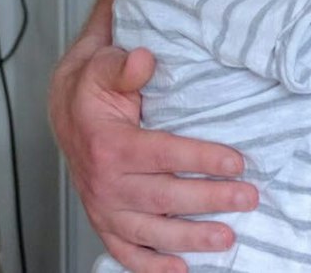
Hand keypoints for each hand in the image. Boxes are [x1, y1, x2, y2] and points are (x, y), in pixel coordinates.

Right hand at [48, 36, 254, 272]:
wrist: (62, 108)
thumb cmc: (91, 87)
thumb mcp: (103, 65)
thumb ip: (124, 66)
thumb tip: (144, 59)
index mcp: (109, 144)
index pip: (163, 155)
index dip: (202, 159)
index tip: (238, 163)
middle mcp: (104, 181)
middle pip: (164, 197)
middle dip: (210, 200)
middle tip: (248, 199)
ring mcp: (103, 207)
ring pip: (149, 231)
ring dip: (189, 238)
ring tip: (227, 238)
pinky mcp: (103, 220)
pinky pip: (125, 251)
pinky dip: (150, 267)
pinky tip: (180, 270)